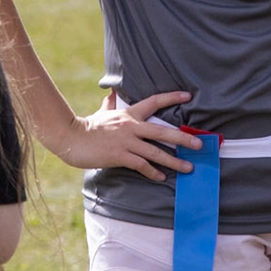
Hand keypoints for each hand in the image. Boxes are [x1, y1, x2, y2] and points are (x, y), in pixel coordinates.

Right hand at [45, 91, 199, 180]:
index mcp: (128, 114)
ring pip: (156, 151)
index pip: (154, 102)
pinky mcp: (120, 155)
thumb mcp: (102, 112)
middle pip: (162, 131)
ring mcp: (126, 141)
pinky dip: (153, 172)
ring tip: (188, 167)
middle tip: (199, 144)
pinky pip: (141, 165)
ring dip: (174, 160)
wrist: (70, 137)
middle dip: (183, 138)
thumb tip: (113, 93)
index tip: (187, 96)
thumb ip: (110, 104)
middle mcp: (131, 126)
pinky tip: (161, 177)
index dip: (171, 98)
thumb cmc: (87, 126)